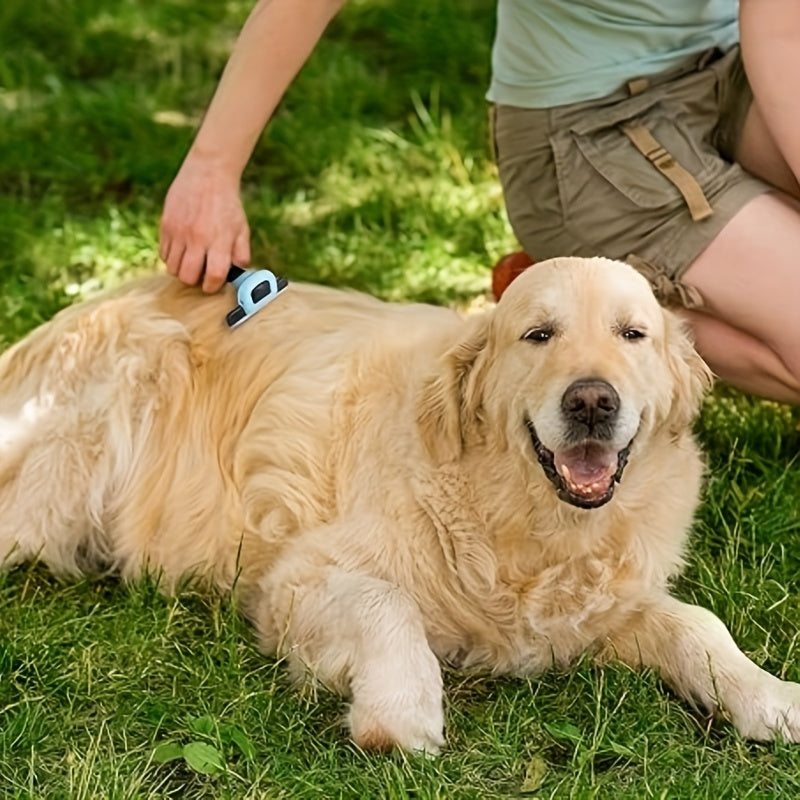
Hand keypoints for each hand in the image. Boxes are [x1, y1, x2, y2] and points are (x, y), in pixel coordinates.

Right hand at [159, 154, 250, 292]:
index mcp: (219, 241)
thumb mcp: (242, 228)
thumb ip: (241, 254)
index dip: (213, 286)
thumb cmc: (227, 205)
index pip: (214, 276)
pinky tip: (181, 250)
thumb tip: (238, 274)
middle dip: (194, 281)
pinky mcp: (166, 225)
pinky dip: (171, 257)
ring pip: (172, 268)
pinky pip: (163, 253)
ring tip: (190, 262)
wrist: (208, 174)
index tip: (212, 284)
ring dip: (181, 270)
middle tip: (200, 274)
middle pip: (187, 276)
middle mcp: (198, 238)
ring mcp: (179, 232)